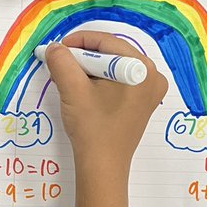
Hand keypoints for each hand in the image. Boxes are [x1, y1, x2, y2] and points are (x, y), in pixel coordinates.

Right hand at [44, 32, 167, 175]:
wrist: (103, 165)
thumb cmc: (92, 127)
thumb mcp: (72, 89)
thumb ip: (62, 61)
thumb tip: (54, 47)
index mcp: (142, 69)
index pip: (107, 42)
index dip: (79, 41)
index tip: (58, 48)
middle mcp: (153, 76)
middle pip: (113, 53)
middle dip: (84, 56)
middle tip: (62, 64)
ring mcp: (150, 90)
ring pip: (115, 66)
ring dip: (91, 68)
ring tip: (70, 78)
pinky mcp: (143, 103)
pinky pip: (120, 80)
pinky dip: (101, 80)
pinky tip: (85, 90)